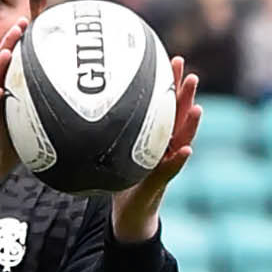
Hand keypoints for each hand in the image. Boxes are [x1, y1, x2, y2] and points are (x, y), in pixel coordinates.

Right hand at [0, 19, 27, 203]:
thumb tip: (69, 112)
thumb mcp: (27, 130)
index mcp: (4, 98)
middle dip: (9, 44)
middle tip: (20, 24)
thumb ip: (40, 116)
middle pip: (0, 66)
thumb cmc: (0, 152)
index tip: (32, 24)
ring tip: (8, 50)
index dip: (20, 45)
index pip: (12, 65)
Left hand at [110, 58, 201, 243]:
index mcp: (153, 135)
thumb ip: (103, 133)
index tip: (170, 58)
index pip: (163, 103)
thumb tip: (73, 109)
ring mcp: (167, 162)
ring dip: (191, 124)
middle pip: (177, 116)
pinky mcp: (161, 182)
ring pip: (182, 139)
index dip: (168, 82)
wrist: (129, 214)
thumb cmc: (119, 180)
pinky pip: (171, 170)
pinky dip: (179, 160)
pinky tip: (186, 150)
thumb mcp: (109, 152)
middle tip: (190, 74)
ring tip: (197, 108)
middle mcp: (164, 145)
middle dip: (184, 95)